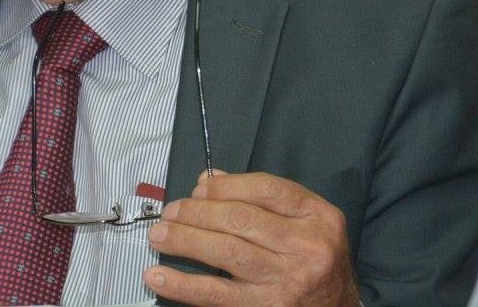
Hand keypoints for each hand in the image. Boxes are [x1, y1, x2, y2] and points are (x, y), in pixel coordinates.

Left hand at [144, 171, 357, 305]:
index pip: (266, 189)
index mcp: (319, 217)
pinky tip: (159, 276)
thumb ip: (263, 198)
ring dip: (184, 241)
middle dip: (197, 212)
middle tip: (170, 212)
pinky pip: (217, 295)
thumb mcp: (305, 221)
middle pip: (240, 219)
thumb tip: (208, 182)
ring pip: (226, 253)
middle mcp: (306, 248)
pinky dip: (183, 285)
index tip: (198, 189)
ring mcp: (287, 281)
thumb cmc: (315, 258)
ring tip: (158, 236)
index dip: (225, 186)